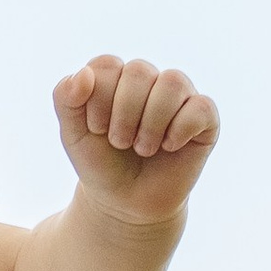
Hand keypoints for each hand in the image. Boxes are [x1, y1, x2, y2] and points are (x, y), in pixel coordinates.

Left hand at [52, 53, 218, 230]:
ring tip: (143, 148)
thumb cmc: (101, 165)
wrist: (126, 205)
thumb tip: (84, 74)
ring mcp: (180, 97)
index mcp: (118, 76)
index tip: (97, 129)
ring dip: (151, 123)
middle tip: (121, 143)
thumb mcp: (73, 134)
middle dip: (123, 114)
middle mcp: (151, 79)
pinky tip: (169, 147)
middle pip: (139, 71)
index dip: (98, 100)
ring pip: (172, 83)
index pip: (108, 65)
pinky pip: (201, 107)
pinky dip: (180, 130)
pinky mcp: (204, 118)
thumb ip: (65, 98)